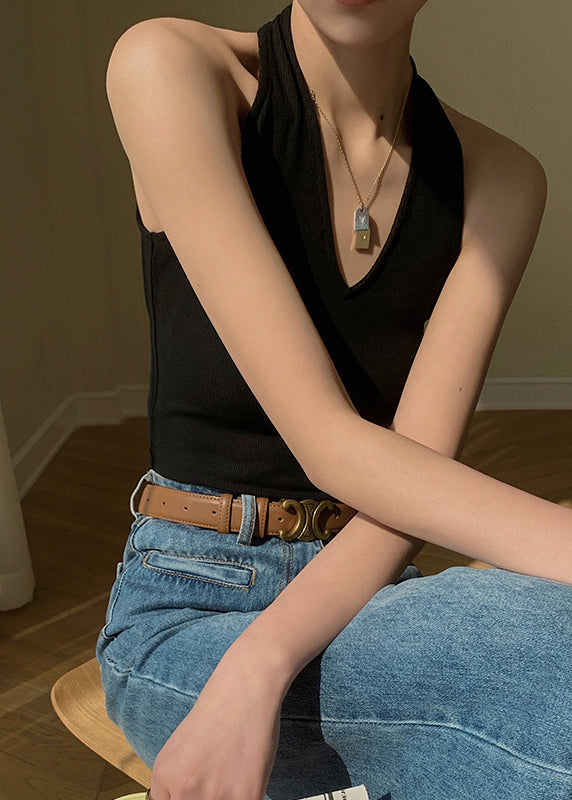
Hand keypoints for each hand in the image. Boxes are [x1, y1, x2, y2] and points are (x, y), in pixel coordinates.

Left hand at [148, 647, 287, 799]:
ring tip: (234, 774)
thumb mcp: (181, 747)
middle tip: (219, 778)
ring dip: (228, 797)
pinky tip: (249, 774)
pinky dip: (249, 795)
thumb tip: (183, 798)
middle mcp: (183, 790)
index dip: (188, 799)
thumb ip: (177, 781)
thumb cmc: (218, 711)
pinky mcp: (245, 797)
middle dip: (207, 798)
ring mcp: (213, 796)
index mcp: (164, 776)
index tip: (198, 792)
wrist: (246, 687)